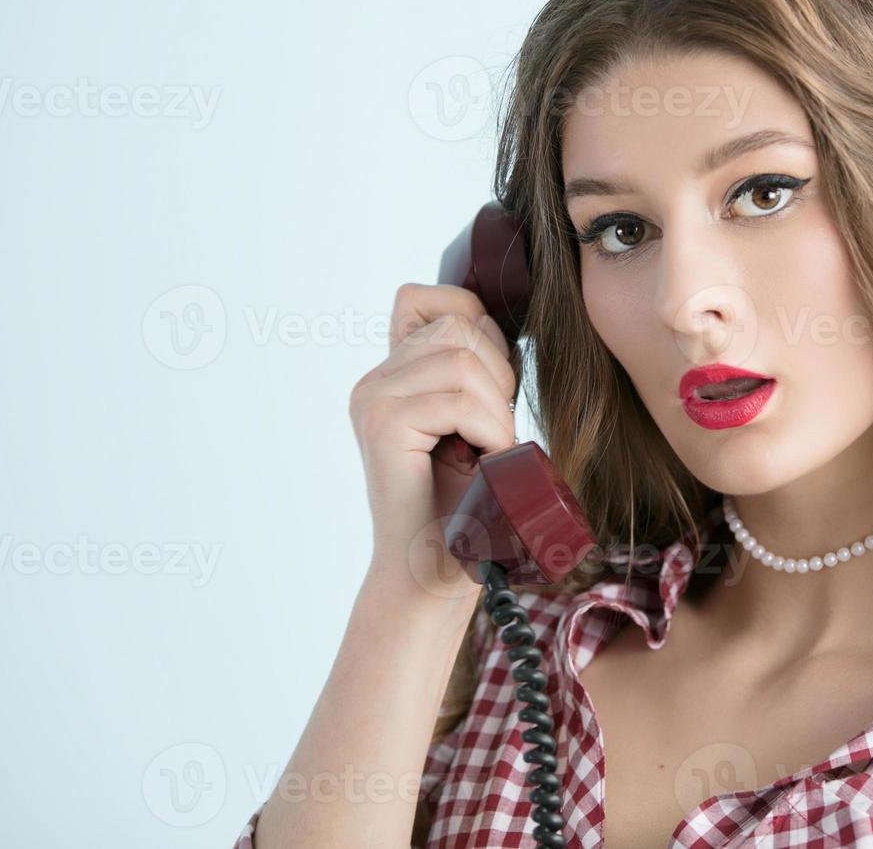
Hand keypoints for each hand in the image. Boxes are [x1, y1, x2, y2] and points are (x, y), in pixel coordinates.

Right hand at [348, 282, 517, 600]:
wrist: (436, 573)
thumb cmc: (467, 504)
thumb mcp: (475, 421)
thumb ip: (473, 371)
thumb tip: (499, 323)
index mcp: (392, 373)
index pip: (437, 299)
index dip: (482, 328)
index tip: (493, 389)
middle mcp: (374, 381)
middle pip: (460, 325)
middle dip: (499, 374)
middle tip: (495, 432)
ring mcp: (373, 400)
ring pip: (463, 359)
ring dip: (496, 408)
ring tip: (490, 451)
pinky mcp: (382, 426)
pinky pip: (458, 400)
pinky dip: (490, 430)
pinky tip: (487, 463)